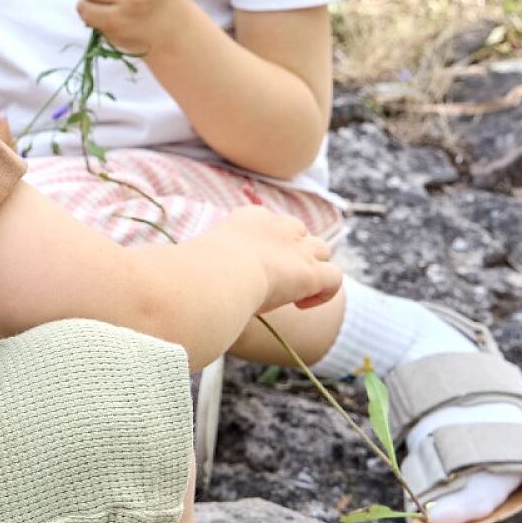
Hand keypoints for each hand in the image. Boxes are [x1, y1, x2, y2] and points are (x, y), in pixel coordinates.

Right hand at [211, 207, 342, 315]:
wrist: (217, 275)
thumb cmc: (200, 270)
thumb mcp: (204, 257)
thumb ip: (209, 260)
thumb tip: (187, 276)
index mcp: (249, 218)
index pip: (270, 222)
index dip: (268, 244)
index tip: (252, 267)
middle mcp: (278, 227)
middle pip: (299, 231)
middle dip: (294, 250)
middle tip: (276, 277)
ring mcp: (298, 249)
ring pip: (322, 249)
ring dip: (313, 267)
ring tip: (295, 291)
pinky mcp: (311, 273)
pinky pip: (334, 278)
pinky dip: (325, 292)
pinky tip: (302, 304)